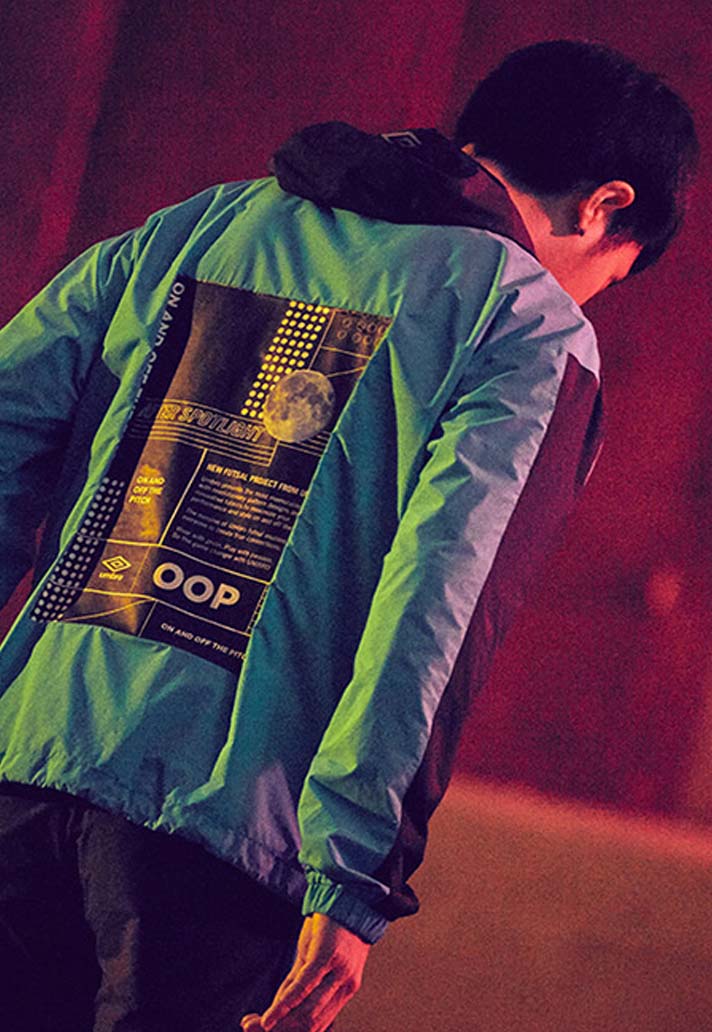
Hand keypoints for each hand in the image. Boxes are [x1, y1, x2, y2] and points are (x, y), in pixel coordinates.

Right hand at [240, 912, 370, 1031]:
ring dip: (278, 1025)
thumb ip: (299, 982)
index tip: (265, 1029)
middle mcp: (345, 987)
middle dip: (280, 1031)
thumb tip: (278, 1005)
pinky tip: (268, 1017)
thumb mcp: (314, 957)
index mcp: (344, 991)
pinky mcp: (326, 956)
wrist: (350, 893)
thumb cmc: (332, 924)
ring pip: (307, 1013)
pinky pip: (302, 988)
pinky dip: (283, 1006)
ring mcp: (338, 973)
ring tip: (255, 1026)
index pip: (317, 1025)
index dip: (289, 1031)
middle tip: (252, 1029)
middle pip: (310, 1024)